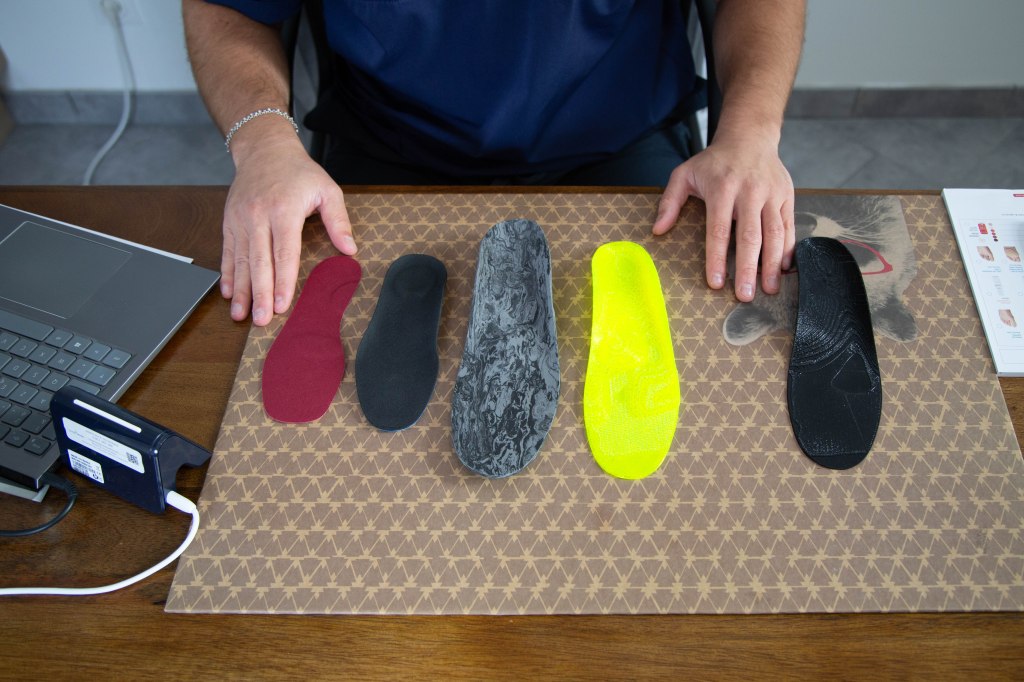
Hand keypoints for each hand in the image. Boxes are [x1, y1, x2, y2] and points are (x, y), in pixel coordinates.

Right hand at [221, 136, 356, 325]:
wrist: (264, 149)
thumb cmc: (299, 172)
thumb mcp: (327, 189)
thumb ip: (338, 220)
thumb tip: (350, 249)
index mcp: (284, 210)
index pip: (284, 252)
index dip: (283, 280)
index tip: (282, 304)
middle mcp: (258, 216)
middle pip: (259, 261)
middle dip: (260, 293)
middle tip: (261, 319)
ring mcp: (240, 219)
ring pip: (240, 260)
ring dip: (241, 290)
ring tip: (241, 315)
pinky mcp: (229, 221)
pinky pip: (228, 252)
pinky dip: (227, 274)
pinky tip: (228, 294)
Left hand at [653, 131, 794, 300]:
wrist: (750, 137)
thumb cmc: (714, 162)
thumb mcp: (684, 173)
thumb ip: (669, 202)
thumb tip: (658, 230)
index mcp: (722, 188)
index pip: (719, 230)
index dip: (717, 258)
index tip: (716, 282)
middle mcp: (749, 192)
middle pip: (750, 236)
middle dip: (748, 269)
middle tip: (745, 296)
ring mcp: (771, 194)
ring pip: (774, 234)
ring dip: (772, 264)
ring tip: (769, 289)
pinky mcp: (787, 196)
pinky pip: (789, 226)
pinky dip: (787, 249)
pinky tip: (783, 268)